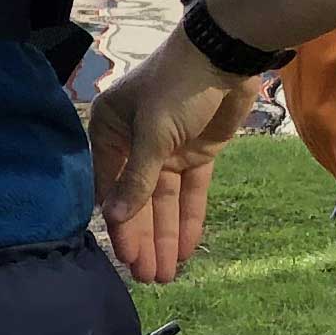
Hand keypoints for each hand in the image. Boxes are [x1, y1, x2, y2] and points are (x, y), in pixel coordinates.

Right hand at [85, 35, 258, 282]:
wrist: (225, 57)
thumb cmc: (176, 86)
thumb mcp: (152, 133)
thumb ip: (136, 180)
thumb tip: (113, 218)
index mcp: (111, 131)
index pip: (109, 187)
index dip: (120, 223)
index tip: (126, 257)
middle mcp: (134, 144)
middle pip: (138, 200)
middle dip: (144, 238)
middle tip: (148, 277)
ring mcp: (166, 150)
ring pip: (163, 202)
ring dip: (165, 236)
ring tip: (165, 274)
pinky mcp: (196, 154)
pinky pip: (190, 192)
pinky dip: (189, 219)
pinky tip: (187, 250)